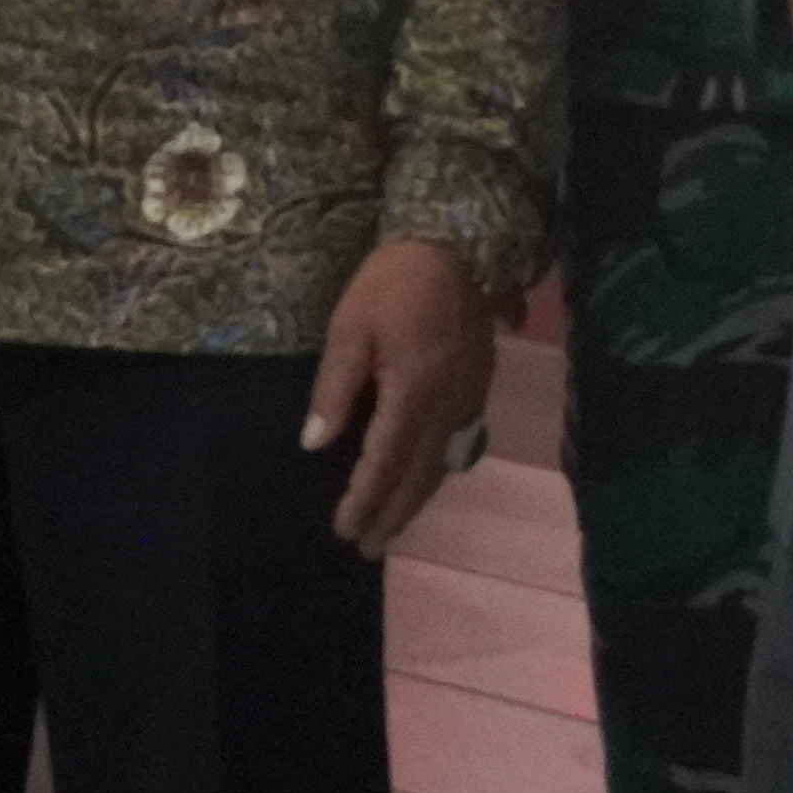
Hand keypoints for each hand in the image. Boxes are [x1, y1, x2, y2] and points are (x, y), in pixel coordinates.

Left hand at [301, 238, 495, 558]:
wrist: (457, 244)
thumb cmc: (393, 282)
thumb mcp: (350, 328)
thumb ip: (335, 389)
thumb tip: (314, 444)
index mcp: (414, 393)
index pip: (385, 463)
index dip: (364, 500)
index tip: (345, 531)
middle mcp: (448, 407)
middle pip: (419, 476)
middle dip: (392, 514)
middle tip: (369, 548)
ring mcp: (469, 398)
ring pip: (442, 464)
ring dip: (416, 499)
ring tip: (392, 525)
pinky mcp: (479, 385)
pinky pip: (457, 443)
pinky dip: (435, 470)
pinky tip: (423, 476)